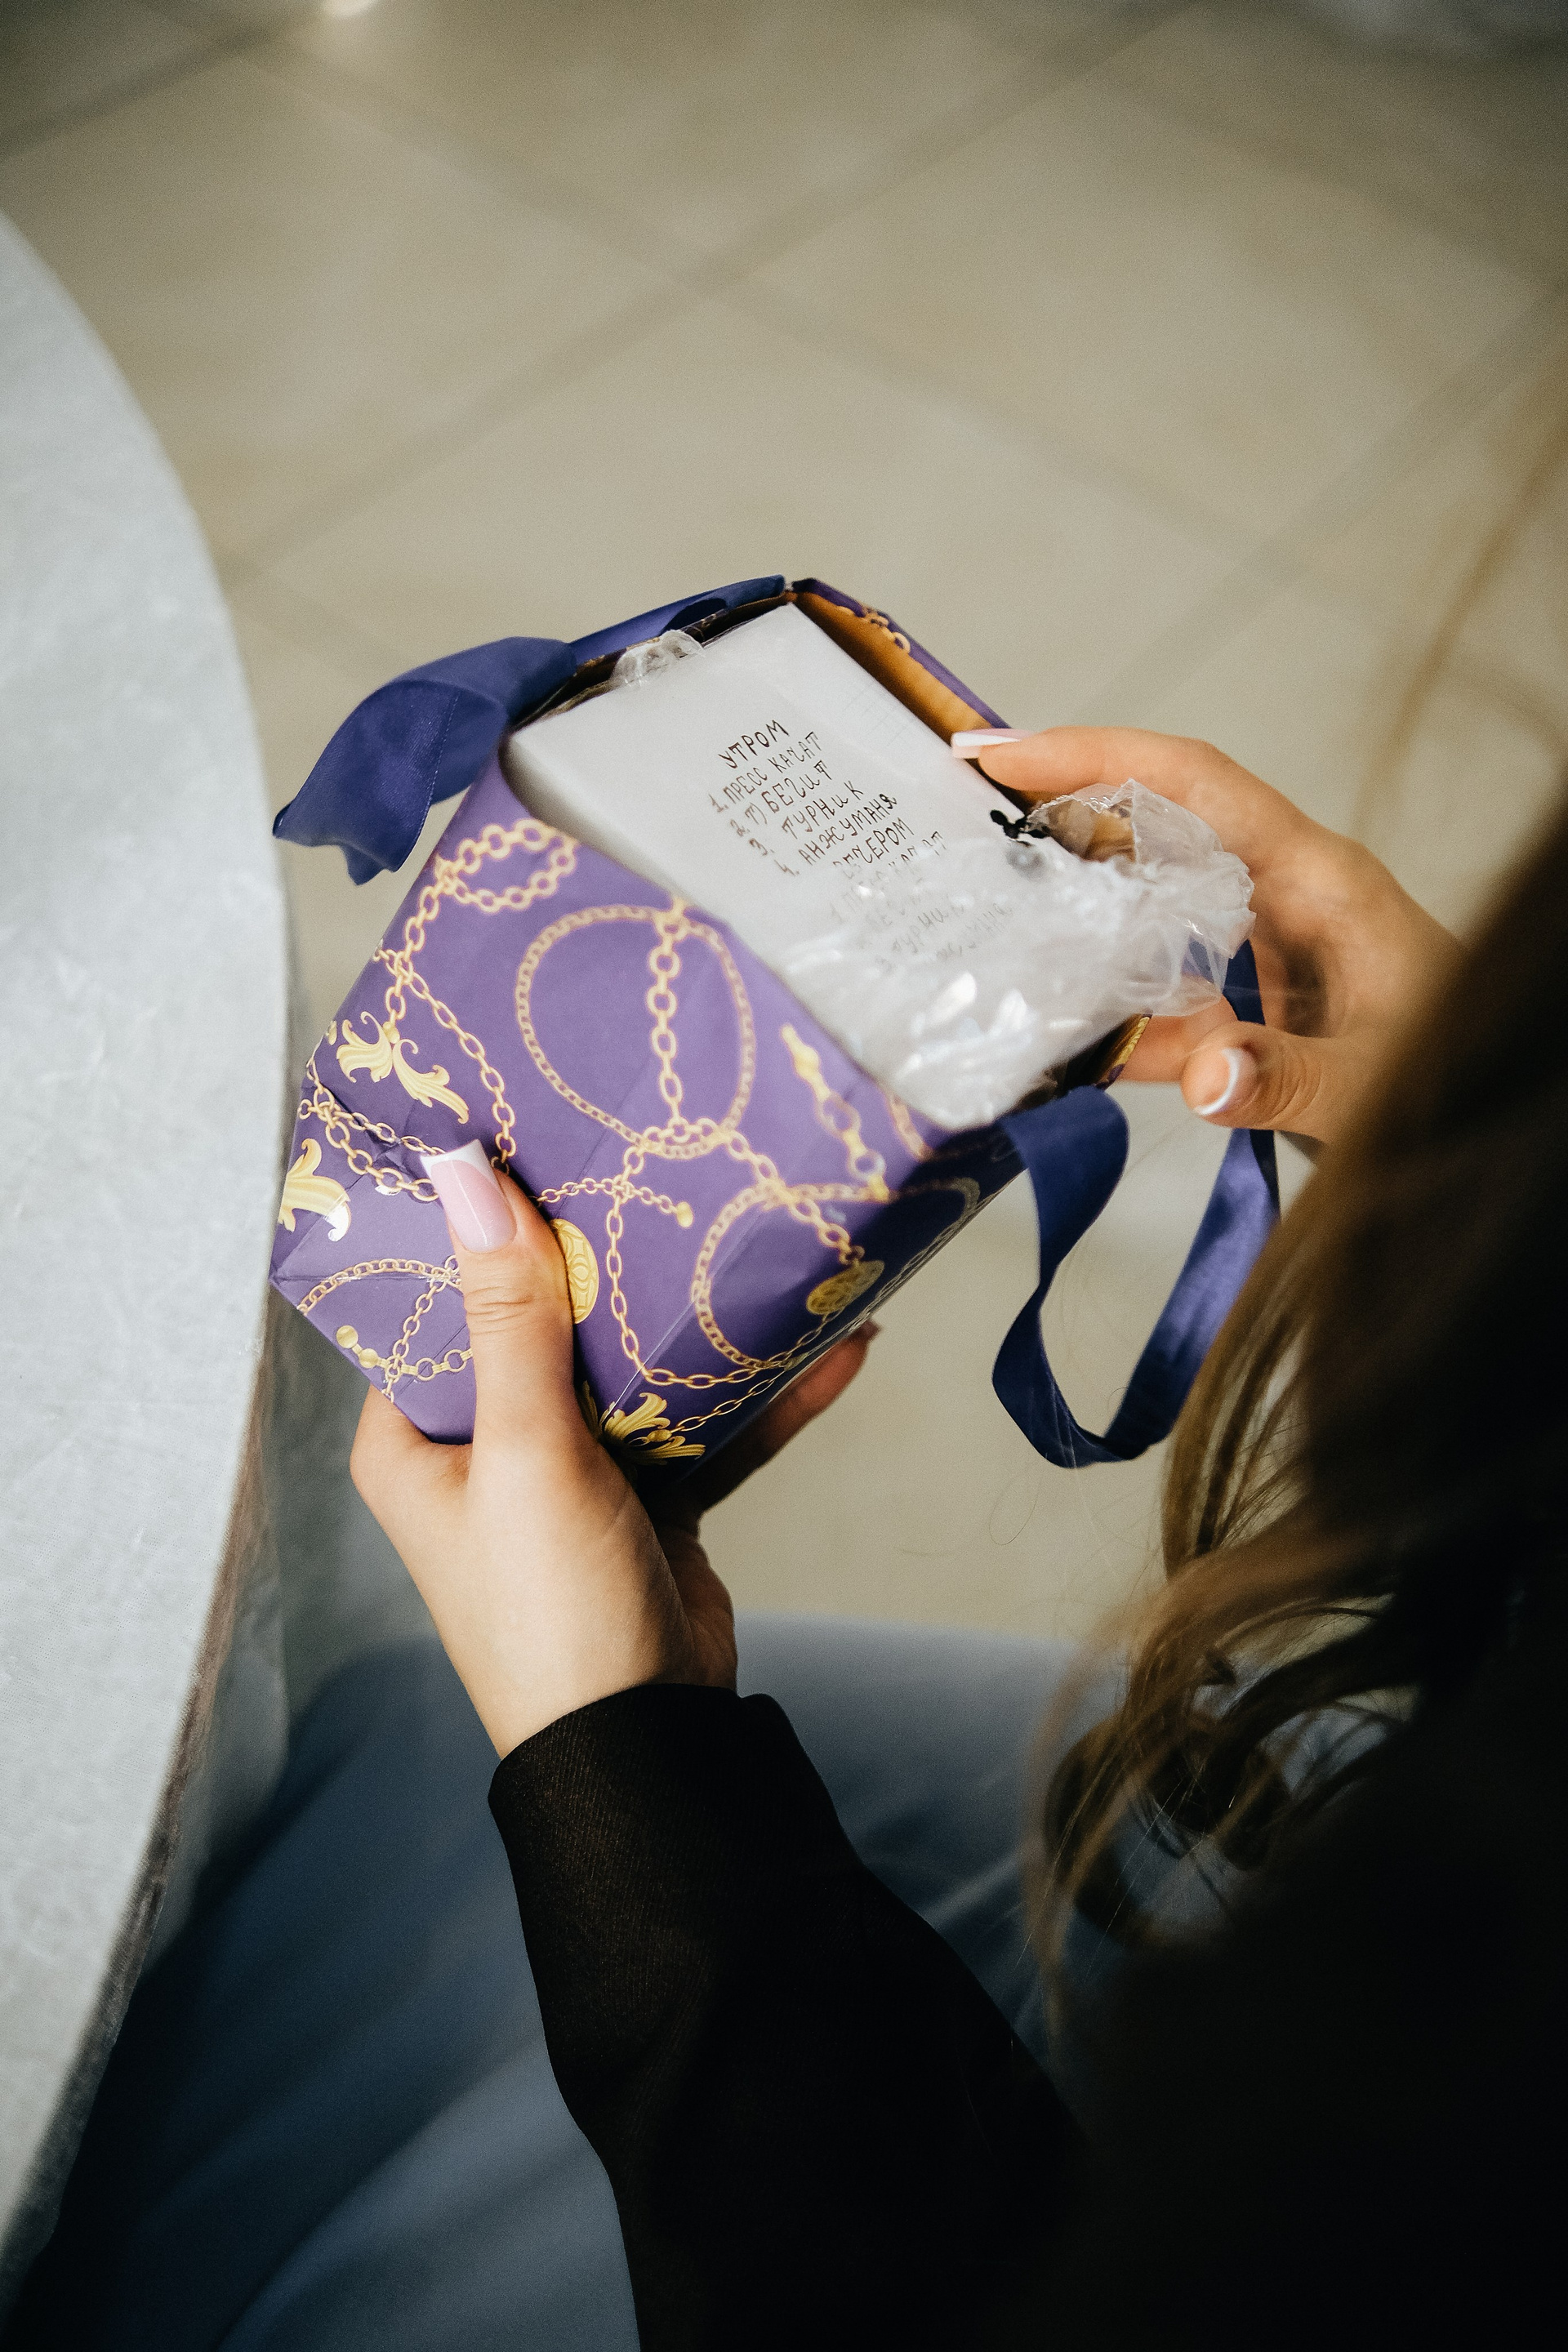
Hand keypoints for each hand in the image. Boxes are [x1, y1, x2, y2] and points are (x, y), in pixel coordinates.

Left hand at [350, 1160, 873, 1755]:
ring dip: (697, 1319)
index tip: (526, 1134)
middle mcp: (485, 1447)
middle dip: (604, 1254)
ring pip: (635, 1366)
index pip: (431, 1303)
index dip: (474, 1226)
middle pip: (542, 1321)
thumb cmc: (552, 1610)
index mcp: (415, 1439)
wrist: (647, 1747)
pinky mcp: (652, 1498)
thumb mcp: (527, 1452)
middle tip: (656, 1158)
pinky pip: (705, 1426)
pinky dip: (762, 1394)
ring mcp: (573, 1471)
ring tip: (762, 1236)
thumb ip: (510, 1318)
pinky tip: (834, 1346)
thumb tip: (467, 1180)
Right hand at [976, 727, 1456, 1146]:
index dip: (1096, 755)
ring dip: (1069, 914)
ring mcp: (1260, 953)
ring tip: (975, 913)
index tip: (1003, 754)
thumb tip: (1203, 1077)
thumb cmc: (1459, 1071)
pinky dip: (1105, 1021)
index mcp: (1316, 878)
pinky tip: (1050, 1044)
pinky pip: (1160, 1000)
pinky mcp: (1250, 1013)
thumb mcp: (1378, 1080)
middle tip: (952, 813)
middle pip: (1153, 825)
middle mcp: (1280, 896)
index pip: (1194, 783)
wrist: (1498, 1107)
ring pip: (1144, 909)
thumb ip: (1291, 1077)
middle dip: (1058, 812)